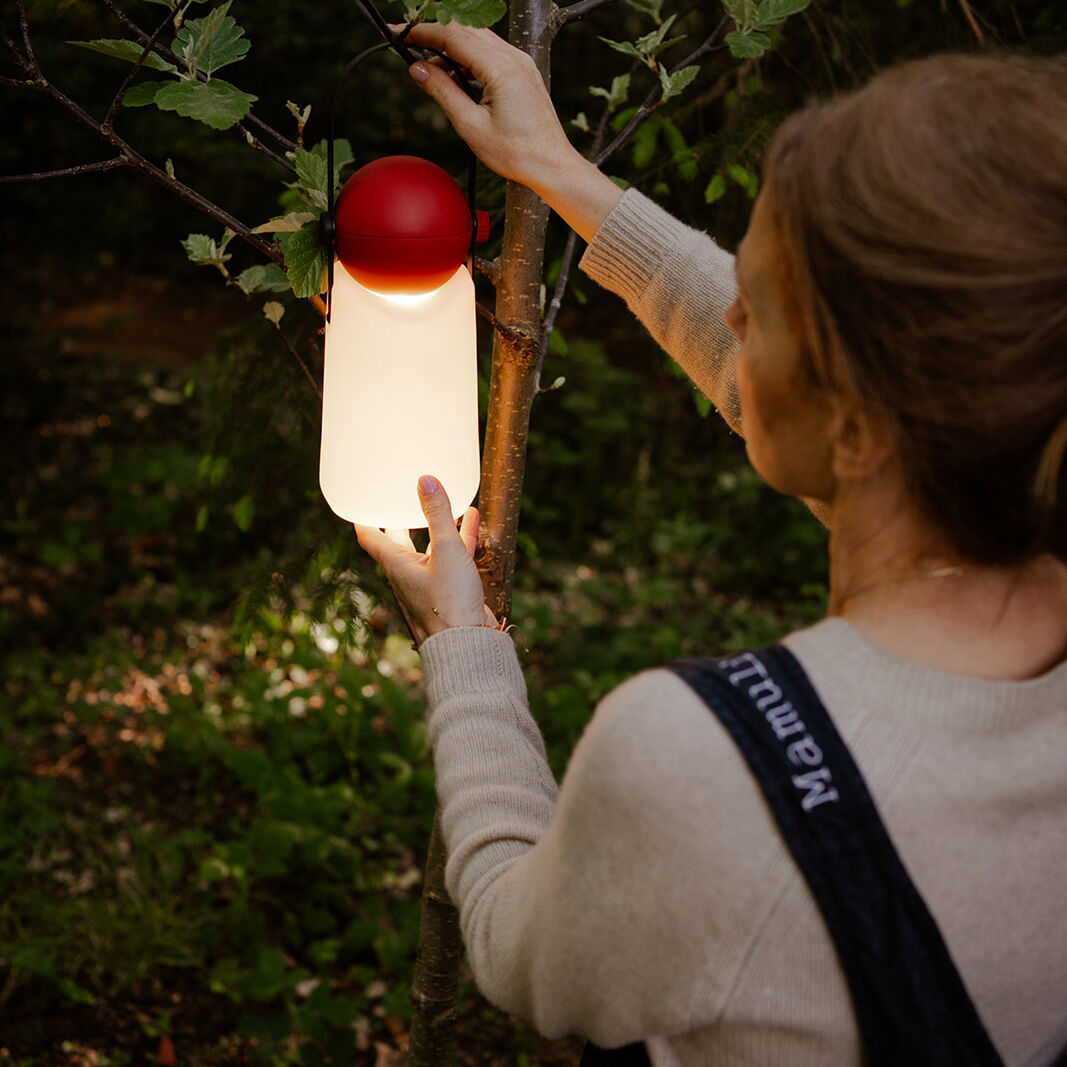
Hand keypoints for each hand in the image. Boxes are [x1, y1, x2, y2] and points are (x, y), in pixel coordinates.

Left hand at [355, 475, 495, 640]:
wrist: (470, 642)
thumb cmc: (450, 602)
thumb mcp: (446, 551)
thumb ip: (438, 514)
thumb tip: (425, 480)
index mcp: (396, 565)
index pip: (370, 536)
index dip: (363, 516)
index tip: (360, 499)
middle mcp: (408, 573)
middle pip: (398, 540)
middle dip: (398, 519)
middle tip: (395, 498)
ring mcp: (429, 581)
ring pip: (429, 546)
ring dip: (434, 524)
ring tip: (439, 501)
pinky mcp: (450, 587)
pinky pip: (452, 555)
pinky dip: (459, 536)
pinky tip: (470, 519)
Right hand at [402, 22, 576, 192]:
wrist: (552, 166)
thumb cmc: (517, 153)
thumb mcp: (471, 126)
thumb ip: (443, 92)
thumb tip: (418, 70)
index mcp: (501, 68)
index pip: (453, 36)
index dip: (422, 33)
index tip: (399, 34)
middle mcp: (514, 58)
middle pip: (465, 31)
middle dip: (434, 35)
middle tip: (408, 47)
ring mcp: (521, 63)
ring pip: (478, 40)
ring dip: (451, 49)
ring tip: (430, 71)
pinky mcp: (523, 72)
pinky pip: (491, 53)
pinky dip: (469, 59)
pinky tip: (456, 78)